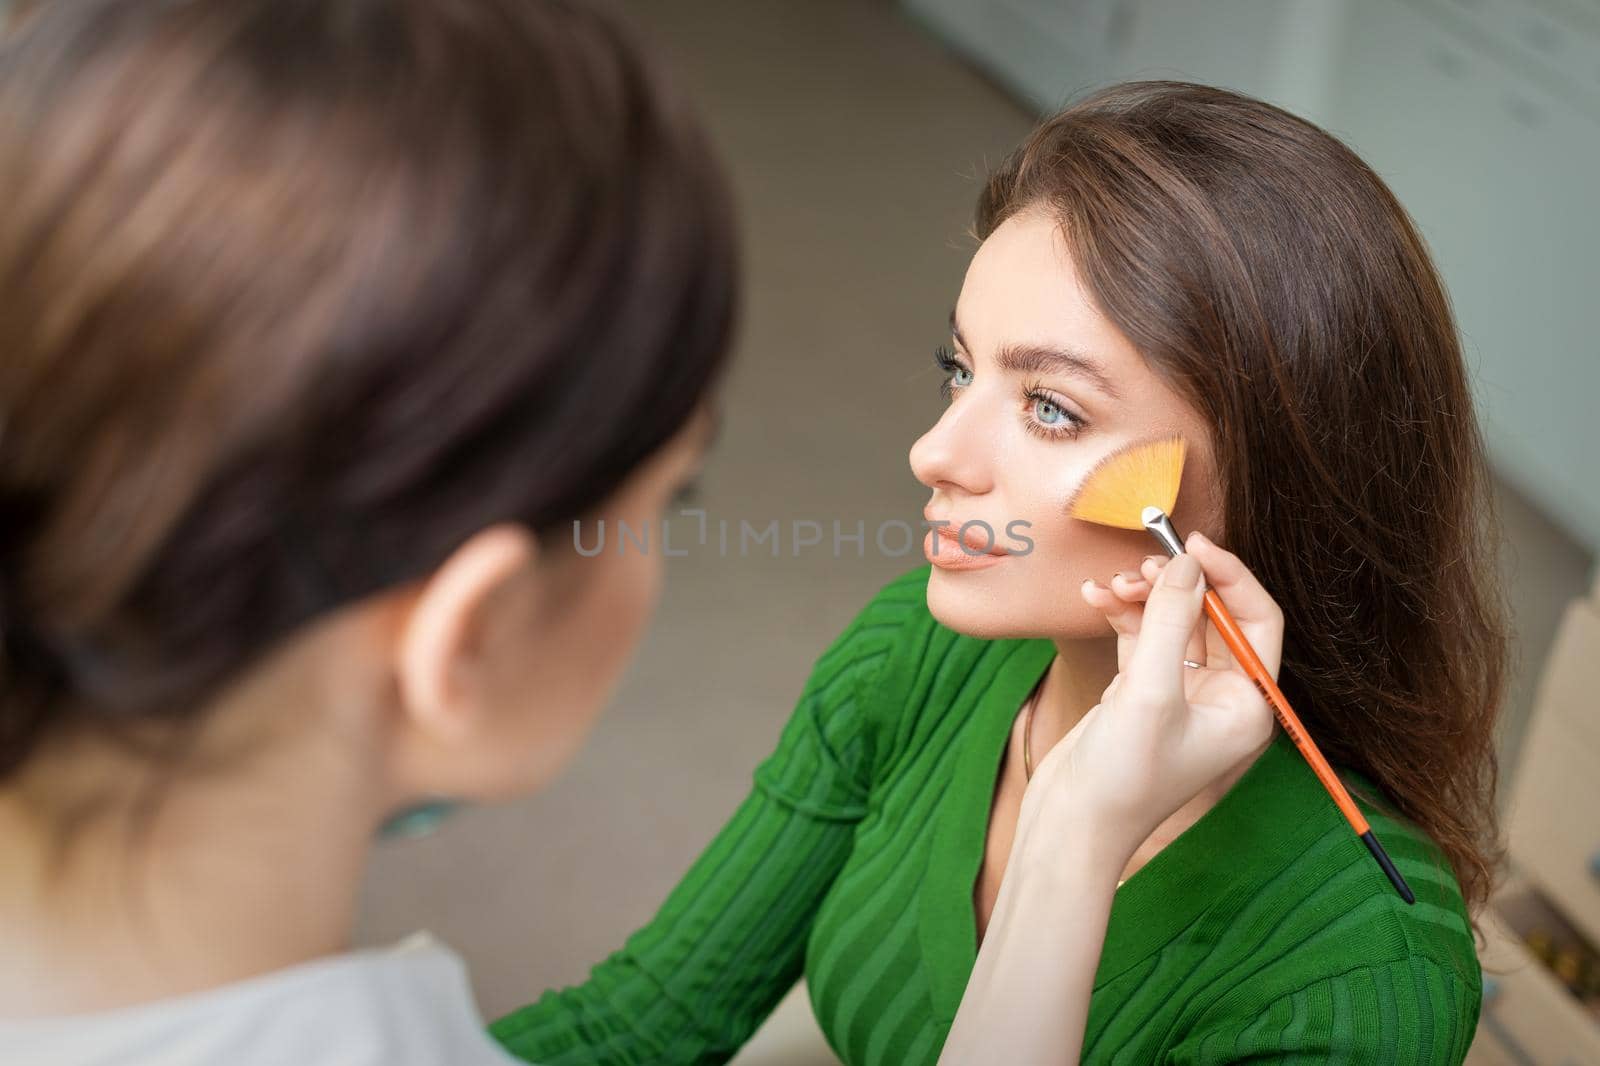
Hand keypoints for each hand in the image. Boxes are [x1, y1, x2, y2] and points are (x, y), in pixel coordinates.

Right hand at [1016, 532, 1280, 864]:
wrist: (1071, 826)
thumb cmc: (1122, 776)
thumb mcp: (1147, 691)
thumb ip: (1167, 619)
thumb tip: (1185, 561)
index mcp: (1246, 705)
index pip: (1257, 620)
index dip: (1229, 577)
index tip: (1192, 544)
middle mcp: (1221, 699)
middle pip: (1213, 617)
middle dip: (1178, 585)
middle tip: (1143, 560)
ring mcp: (1181, 696)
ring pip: (1173, 622)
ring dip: (1143, 596)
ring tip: (1112, 584)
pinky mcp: (1142, 695)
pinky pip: (1142, 637)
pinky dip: (1121, 615)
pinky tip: (1095, 599)